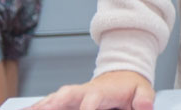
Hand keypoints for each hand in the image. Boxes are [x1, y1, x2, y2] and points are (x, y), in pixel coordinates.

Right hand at [28, 70, 153, 109]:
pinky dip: (35, 107)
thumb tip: (145, 106)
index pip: (91, 101)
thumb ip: (145, 98)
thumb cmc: (131, 86)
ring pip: (52, 99)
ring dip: (39, 106)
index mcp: (101, 91)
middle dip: (53, 104)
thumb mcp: (143, 91)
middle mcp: (82, 91)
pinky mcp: (65, 99)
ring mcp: (72, 95)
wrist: (122, 74)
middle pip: (65, 95)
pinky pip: (47, 103)